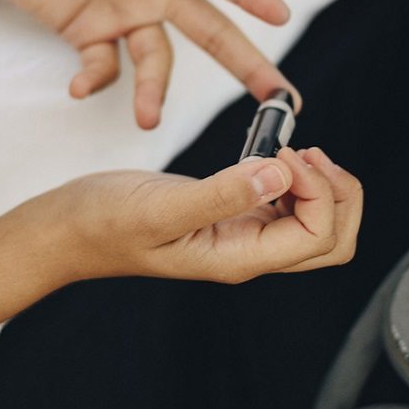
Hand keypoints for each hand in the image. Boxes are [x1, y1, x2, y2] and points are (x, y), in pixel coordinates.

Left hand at [0, 0, 298, 128]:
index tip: (280, 14)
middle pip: (206, 25)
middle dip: (244, 59)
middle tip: (277, 96)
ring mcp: (120, 11)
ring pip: (156, 57)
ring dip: (157, 88)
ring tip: (149, 118)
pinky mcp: (87, 34)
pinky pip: (104, 67)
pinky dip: (97, 82)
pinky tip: (78, 89)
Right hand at [16, 146, 361, 284]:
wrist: (70, 227)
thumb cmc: (105, 223)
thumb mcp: (161, 207)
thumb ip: (222, 194)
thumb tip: (280, 176)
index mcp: (240, 259)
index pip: (317, 235)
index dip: (316, 190)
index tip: (281, 155)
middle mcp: (250, 251)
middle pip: (333, 239)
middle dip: (339, 193)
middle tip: (308, 154)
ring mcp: (243, 233)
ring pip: (317, 221)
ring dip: (321, 183)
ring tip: (294, 150)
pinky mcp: (232, 212)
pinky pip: (286, 201)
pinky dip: (294, 174)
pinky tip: (271, 150)